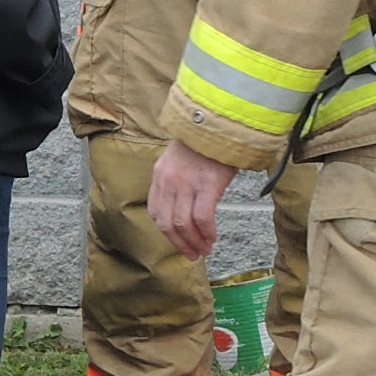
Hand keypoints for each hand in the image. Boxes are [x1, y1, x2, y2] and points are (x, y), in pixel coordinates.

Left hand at [148, 138, 236, 263]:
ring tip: (204, 250)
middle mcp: (169, 181)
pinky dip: (206, 232)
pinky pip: (202, 217)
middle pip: (167, 223)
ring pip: (183, 224)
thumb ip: (177, 180)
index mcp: (160, 174)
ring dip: (194, 242)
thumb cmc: (206, 140)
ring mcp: (187, 183)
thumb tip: (185, 204)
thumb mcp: (180, 158)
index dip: (167, 232)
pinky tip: (212, 238)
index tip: (178, 241)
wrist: (220, 121)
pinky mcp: (207, 185)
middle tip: (192, 254)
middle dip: (180, 244)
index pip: (156, 212)